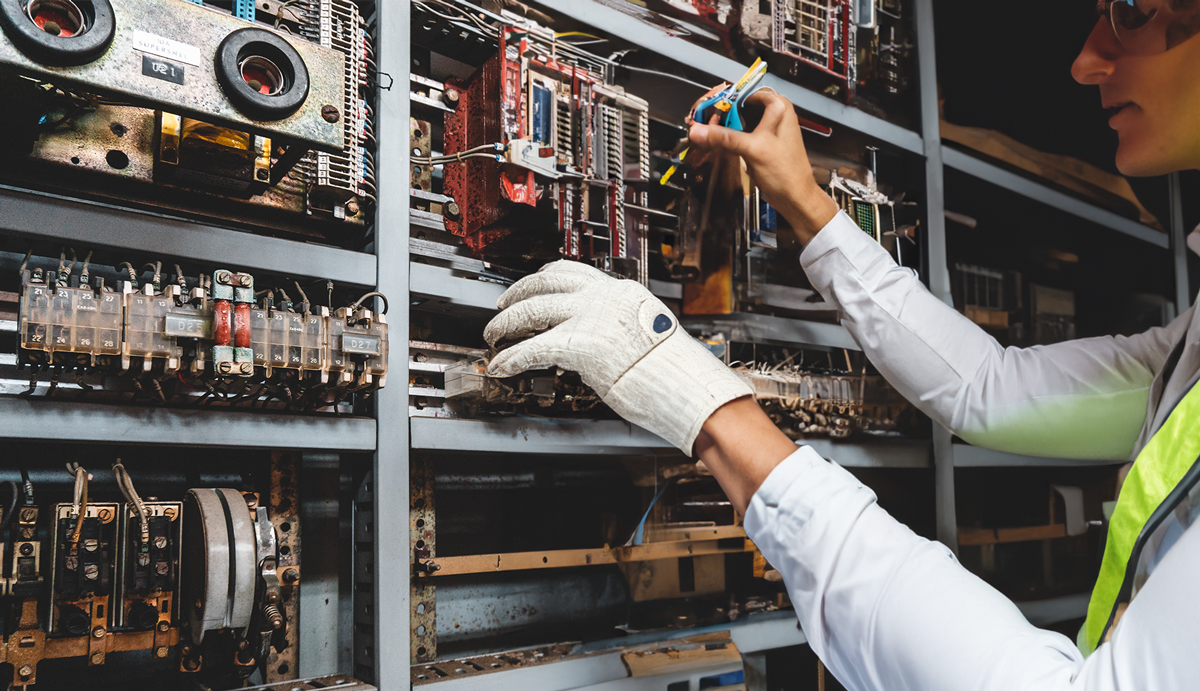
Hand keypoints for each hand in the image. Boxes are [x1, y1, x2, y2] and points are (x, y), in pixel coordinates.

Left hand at [483, 261, 752, 453]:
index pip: (571, 270)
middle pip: (544, 283)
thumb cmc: (675, 370)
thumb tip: (597, 334)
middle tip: (501, 307)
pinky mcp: (580, 345)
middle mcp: (603, 296)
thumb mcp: (644, 330)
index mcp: (620, 290)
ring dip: (505, 322)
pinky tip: (501, 366)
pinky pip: (532, 349)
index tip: (532, 282)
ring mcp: (590, 318)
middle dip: (516, 294)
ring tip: (493, 334)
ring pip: (531, 310)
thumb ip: (617, 324)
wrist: (689, 385)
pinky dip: (511, 357)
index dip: (543, 275)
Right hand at [688, 89, 838, 242]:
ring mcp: (766, 130)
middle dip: (717, 111)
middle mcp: (773, 114)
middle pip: (739, 105)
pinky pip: (738, 135)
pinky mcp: (759, 144)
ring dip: (718, 125)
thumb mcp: (753, 148)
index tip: (704, 105)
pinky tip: (709, 141)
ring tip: (699, 129)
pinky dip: (724, 137)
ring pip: (737, 120)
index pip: (745, 91)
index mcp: (778, 106)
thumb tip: (696, 130)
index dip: (723, 97)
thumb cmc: (783, 170)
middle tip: (697, 119)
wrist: (794, 198)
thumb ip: (724, 137)